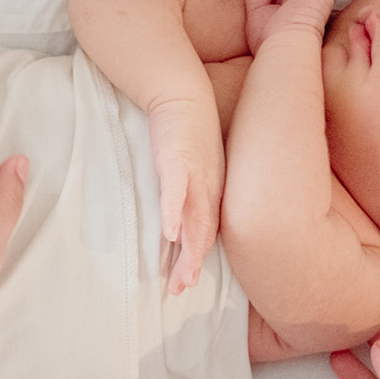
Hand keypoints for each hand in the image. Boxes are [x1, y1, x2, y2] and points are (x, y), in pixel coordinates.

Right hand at [146, 95, 223, 294]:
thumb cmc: (184, 129)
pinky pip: (177, 188)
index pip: (206, 231)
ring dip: (189, 248)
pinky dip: (174, 211)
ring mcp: (195, 173)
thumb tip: (175, 220)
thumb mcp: (190, 164)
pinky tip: (169, 231)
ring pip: (194, 217)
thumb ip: (185, 191)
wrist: (181, 89)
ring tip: (184, 274)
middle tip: (181, 289)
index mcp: (211, 190)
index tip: (186, 284)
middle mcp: (207, 185)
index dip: (196, 259)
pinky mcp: (179, 156)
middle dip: (192, 263)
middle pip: (202, 232)